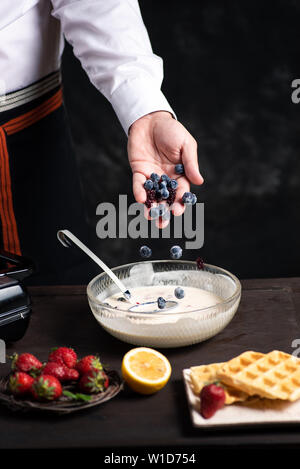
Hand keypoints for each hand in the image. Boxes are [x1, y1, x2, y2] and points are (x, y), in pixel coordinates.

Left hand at [128, 111, 203, 225]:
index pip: (181, 193)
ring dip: (151, 208)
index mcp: (180, 174)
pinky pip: (139, 185)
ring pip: (152, 196)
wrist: (151, 119)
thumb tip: (200, 182)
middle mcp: (166, 179)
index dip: (180, 203)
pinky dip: (140, 192)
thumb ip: (191, 164)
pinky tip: (141, 200)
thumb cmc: (172, 131)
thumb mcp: (186, 145)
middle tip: (162, 223)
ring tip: (150, 219)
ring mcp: (152, 176)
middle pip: (166, 199)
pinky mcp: (139, 171)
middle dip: (164, 212)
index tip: (177, 212)